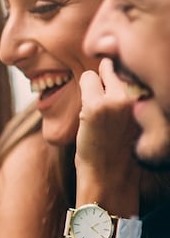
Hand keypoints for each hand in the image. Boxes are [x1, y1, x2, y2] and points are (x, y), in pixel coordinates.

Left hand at [75, 58, 140, 189]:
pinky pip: (87, 79)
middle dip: (107, 80)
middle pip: (116, 66)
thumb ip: (130, 93)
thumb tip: (113, 62)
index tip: (117, 91)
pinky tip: (90, 115)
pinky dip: (84, 93)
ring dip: (93, 88)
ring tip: (99, 113)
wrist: (110, 175)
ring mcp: (117, 99)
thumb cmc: (120, 147)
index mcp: (152, 98)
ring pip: (99, 71)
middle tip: (106, 108)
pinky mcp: (97, 105)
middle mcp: (140, 95)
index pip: (134, 68)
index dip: (121, 77)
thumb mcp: (134, 116)